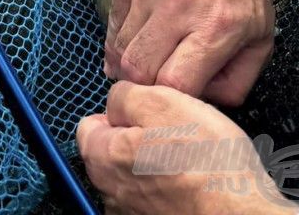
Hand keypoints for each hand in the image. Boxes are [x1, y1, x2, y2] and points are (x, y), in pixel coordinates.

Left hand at [77, 83, 298, 214]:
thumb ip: (125, 96)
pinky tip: (198, 187)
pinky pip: (160, 202)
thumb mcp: (162, 101)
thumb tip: (116, 103)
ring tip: (192, 162)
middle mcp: (111, 197)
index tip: (149, 113)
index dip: (119, 112)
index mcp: (102, 161)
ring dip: (158, 168)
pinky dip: (174, 194)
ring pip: (138, 180)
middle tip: (176, 134)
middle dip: (139, 140)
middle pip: (113, 154)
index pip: (90, 124)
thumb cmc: (207, 164)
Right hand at [105, 0, 294, 102]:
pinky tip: (133, 42)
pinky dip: (118, 40)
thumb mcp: (262, 35)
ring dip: (130, 65)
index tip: (177, 99)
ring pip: (120, 48)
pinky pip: (112, 21)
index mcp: (216, 25)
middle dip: (145, 88)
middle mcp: (177, 6)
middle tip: (155, 88)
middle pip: (138, 69)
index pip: (175, 83)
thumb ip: (237, 79)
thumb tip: (201, 101)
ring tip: (145, 64)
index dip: (172, 100)